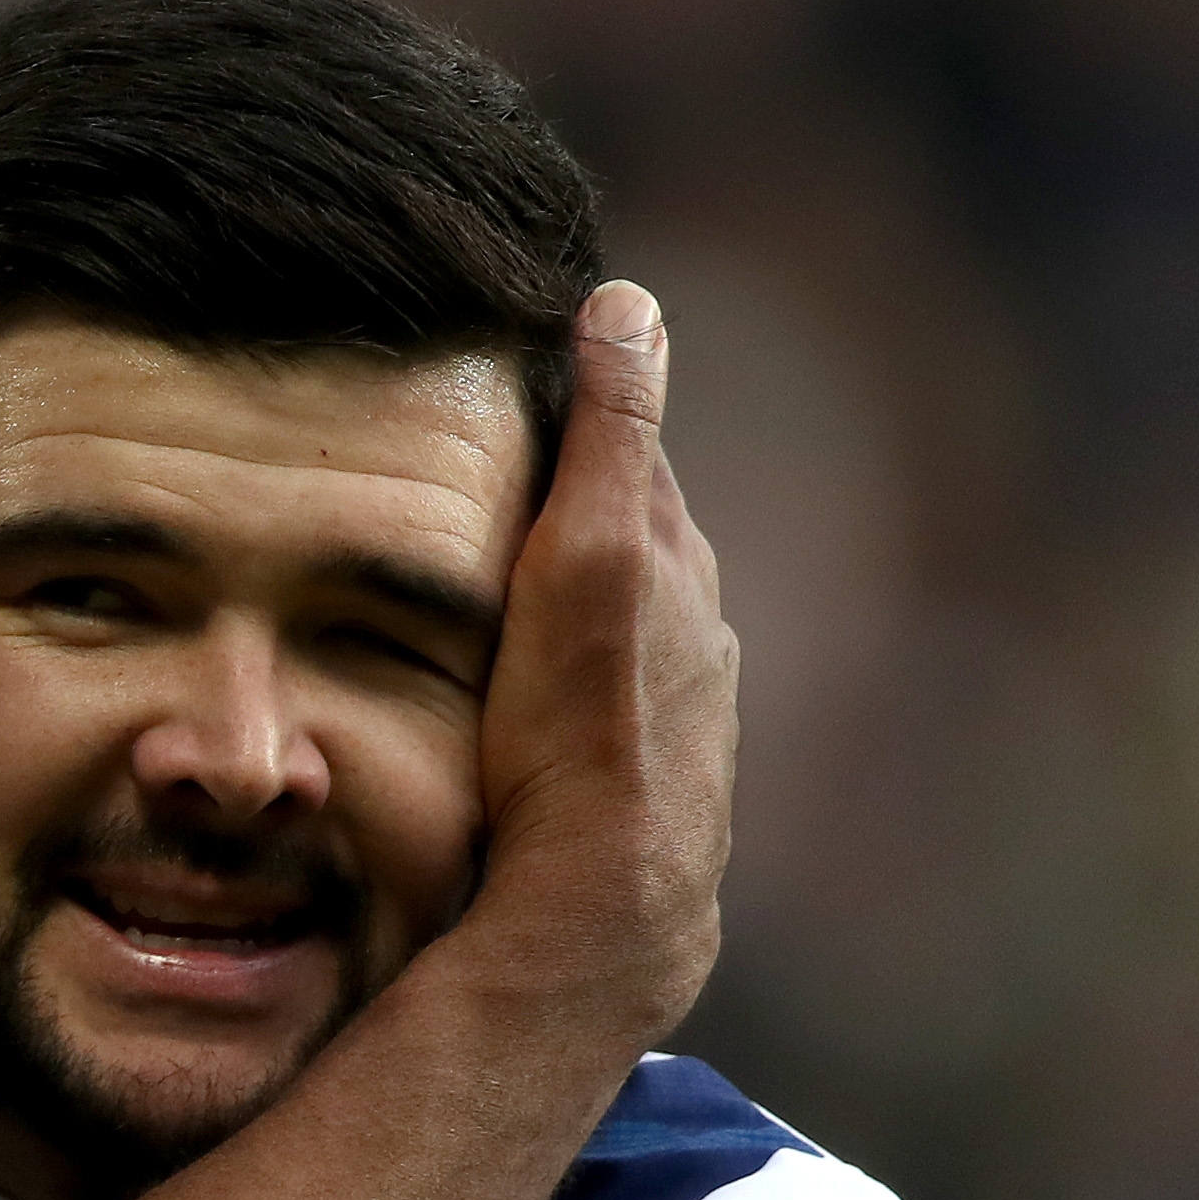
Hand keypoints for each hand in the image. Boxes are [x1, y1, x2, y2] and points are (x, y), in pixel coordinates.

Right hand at [454, 281, 737, 1045]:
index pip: (629, 466)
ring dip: (585, 616)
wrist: (604, 896)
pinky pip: (619, 712)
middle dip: (583, 520)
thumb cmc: (580, 718)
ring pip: (631, 636)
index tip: (524, 394)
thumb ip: (611, 432)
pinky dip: (585, 693)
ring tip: (512, 612)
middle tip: (500, 499)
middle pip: (635, 549)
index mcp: (674, 566)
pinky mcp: (662, 788)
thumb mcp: (588, 550)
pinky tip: (544, 715)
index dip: (581, 426)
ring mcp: (688, 717)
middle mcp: (698, 636)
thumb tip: (629, 303)